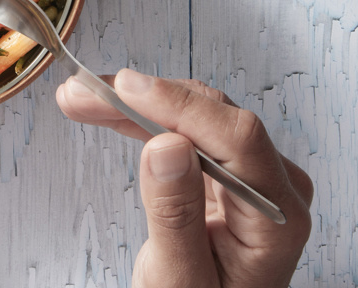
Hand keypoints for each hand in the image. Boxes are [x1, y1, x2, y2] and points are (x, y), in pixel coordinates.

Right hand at [56, 69, 311, 287]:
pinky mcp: (224, 169)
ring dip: (133, 103)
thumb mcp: (179, 282)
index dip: (179, 107)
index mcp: (277, 219)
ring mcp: (250, 175)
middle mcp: (272, 187)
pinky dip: (139, 118)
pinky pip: (181, 128)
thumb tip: (165, 144)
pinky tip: (106, 110)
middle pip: (210, 118)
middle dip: (142, 100)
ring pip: (190, 114)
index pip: (237, 139)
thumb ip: (176, 217)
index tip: (126, 90)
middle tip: (82, 94)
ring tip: (80, 99)